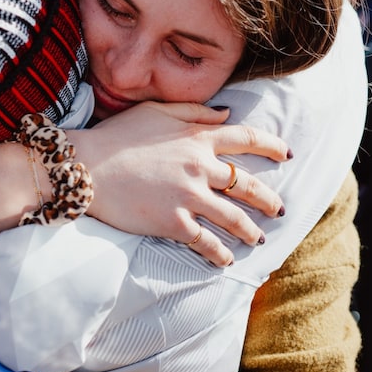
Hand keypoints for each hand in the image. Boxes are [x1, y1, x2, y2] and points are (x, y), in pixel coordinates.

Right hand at [71, 102, 289, 266]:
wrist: (85, 166)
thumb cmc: (117, 136)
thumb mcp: (157, 111)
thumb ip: (195, 112)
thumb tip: (227, 113)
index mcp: (197, 137)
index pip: (246, 138)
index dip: (271, 145)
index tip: (286, 154)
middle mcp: (199, 167)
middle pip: (247, 185)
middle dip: (267, 199)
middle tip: (279, 209)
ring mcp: (188, 197)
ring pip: (233, 218)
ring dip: (250, 230)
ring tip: (259, 239)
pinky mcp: (173, 223)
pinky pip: (206, 242)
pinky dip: (220, 253)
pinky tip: (227, 260)